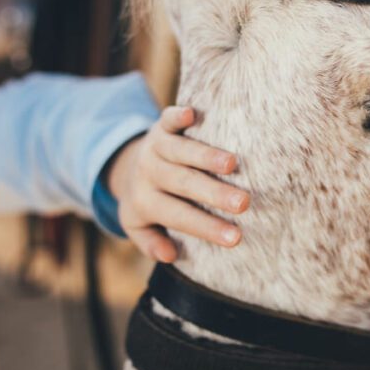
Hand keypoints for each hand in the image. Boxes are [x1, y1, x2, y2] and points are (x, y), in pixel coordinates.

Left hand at [106, 106, 248, 261]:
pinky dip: (177, 116)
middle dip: (214, 193)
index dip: (207, 227)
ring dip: (205, 156)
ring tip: (232, 164)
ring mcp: (156, 147)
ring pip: (180, 151)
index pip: (180, 216)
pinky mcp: (161, 126)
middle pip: (183, 184)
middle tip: (244, 203)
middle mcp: (150, 173)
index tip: (237, 237)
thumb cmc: (145, 201)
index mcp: (146, 202)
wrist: (125, 164)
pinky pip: (168, 119)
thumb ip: (151, 243)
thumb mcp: (138, 227)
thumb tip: (169, 256)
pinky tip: (193, 113)